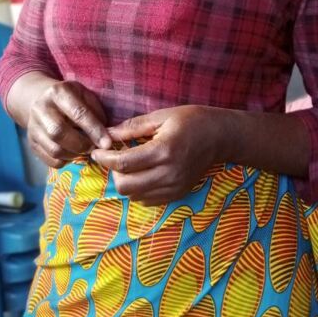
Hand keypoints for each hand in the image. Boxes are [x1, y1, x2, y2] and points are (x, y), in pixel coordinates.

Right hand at [27, 80, 110, 167]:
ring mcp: (33, 127)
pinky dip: (66, 161)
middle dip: (82, 144)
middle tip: (93, 147)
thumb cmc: (72, 99)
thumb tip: (106, 135)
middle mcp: (41, 108)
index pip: (77, 113)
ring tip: (84, 149)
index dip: (94, 130)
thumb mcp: (85, 96)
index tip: (107, 143)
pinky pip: (50, 160)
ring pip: (54, 150)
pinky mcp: (31, 143)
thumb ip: (96, 112)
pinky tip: (72, 152)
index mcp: (58, 92)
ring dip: (75, 154)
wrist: (42, 100)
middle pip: (59, 133)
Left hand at [91, 105, 226, 204]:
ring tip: (129, 165)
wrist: (221, 136)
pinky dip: (139, 190)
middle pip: (125, 187)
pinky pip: (148, 200)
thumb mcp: (161, 116)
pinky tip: (142, 173)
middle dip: (113, 173)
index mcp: (163, 151)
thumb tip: (107, 134)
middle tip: (114, 158)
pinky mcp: (178, 194)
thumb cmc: (192, 120)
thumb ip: (132, 126)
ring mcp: (174, 187)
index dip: (104, 158)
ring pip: (135, 197)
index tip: (97, 151)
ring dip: (126, 182)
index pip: (123, 164)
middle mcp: (169, 173)